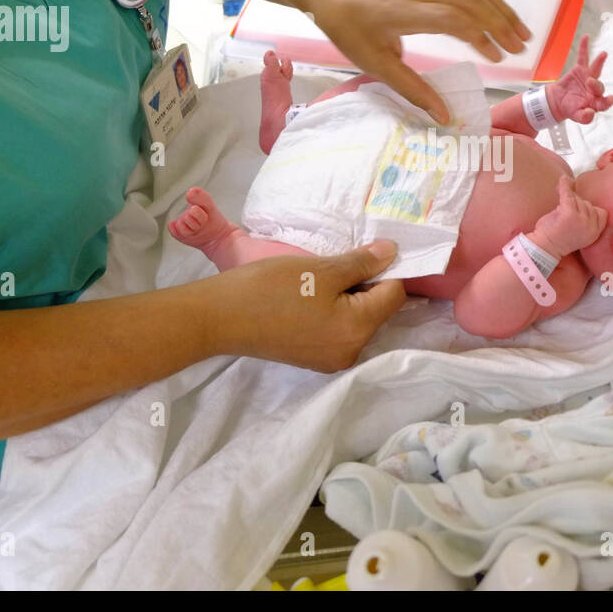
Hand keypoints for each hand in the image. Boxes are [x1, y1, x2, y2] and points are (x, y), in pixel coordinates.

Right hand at [207, 240, 405, 371]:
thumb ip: (361, 262)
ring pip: (356, 320)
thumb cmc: (272, 289)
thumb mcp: (321, 269)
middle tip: (337, 263)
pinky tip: (309, 296)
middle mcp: (350, 353)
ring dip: (347, 297)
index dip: (385, 269)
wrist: (219, 317)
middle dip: (365, 284)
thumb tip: (392, 252)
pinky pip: (337, 330)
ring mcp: (330, 359)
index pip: (394, 295)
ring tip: (320, 278)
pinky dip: (332, 311)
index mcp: (357, 331)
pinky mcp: (311, 358)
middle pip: (377, 310)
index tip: (364, 252)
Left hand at [311, 0, 531, 124]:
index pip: (450, 17)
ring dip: (500, 9)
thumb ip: (412, 90)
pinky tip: (501, 16)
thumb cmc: (351, 30)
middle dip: (499, 23)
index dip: (477, 35)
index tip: (496, 58)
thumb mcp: (375, 65)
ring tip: (521, 34)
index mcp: (402, 13)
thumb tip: (444, 117)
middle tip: (519, 49)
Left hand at [530, 176, 607, 257]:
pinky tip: (563, 180)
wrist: (544, 248)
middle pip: (588, 203)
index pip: (601, 213)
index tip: (579, 211)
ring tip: (559, 213)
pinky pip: (568, 194)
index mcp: (595, 233)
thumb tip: (575, 184)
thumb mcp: (578, 229)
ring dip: (568, 202)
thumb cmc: (559, 237)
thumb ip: (584, 214)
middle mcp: (591, 227)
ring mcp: (581, 220)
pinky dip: (564, 186)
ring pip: (578, 199)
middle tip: (564, 213)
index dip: (590, 209)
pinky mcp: (569, 214)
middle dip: (577, 205)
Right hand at [548, 36, 612, 124]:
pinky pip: (583, 57)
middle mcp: (594, 89)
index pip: (604, 102)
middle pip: (599, 86)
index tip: (610, 99)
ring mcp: (588, 77)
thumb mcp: (576, 116)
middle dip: (595, 85)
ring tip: (604, 54)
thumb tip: (591, 113)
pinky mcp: (580, 69)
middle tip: (589, 82)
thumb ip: (584, 118)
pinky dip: (584, 48)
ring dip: (599, 62)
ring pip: (595, 70)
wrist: (558, 101)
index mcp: (596, 102)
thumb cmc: (570, 108)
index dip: (607, 101)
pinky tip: (586, 37)